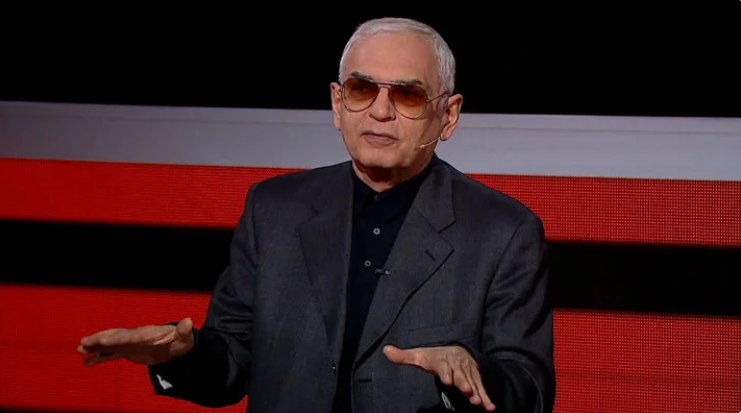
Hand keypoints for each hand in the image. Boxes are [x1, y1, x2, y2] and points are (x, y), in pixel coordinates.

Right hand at [78, 317, 194, 365]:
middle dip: (100, 339)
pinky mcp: (128, 351)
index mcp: (147, 333)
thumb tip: (189, 322)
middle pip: (115, 337)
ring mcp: (130, 344)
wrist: (177, 346)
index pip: (130, 335)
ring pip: (109, 344)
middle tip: (84, 342)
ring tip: (79, 349)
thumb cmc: (181, 341)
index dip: (117, 338)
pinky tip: (86, 362)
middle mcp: (135, 337)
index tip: (104, 340)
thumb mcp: (185, 337)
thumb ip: (184, 331)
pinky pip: (111, 354)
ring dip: (95, 346)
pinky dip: (99, 357)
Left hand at [384, 344, 494, 410]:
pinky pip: (481, 388)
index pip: (444, 366)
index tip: (447, 380)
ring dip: (476, 392)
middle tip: (467, 391)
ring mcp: (467, 373)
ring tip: (478, 402)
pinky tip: (490, 407)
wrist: (457, 350)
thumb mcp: (419, 355)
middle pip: (460, 375)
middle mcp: (457, 366)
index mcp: (442, 360)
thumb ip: (403, 356)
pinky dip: (487, 397)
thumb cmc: (434, 357)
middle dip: (464, 383)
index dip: (446, 373)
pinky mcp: (475, 379)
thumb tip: (385, 350)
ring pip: (473, 382)